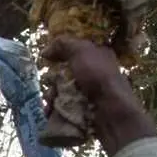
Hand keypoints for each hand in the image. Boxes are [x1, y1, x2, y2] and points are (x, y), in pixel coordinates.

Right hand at [42, 36, 154, 155]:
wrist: (110, 111)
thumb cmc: (98, 76)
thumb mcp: (82, 51)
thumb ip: (63, 44)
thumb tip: (45, 50)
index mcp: (97, 56)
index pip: (74, 52)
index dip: (60, 55)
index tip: (49, 59)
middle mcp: (92, 73)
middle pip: (63, 73)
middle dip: (53, 80)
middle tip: (52, 85)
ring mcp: (86, 93)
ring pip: (60, 91)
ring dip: (52, 96)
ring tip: (51, 102)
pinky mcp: (81, 109)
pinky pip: (62, 107)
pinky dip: (54, 109)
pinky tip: (51, 111)